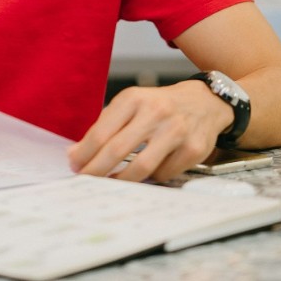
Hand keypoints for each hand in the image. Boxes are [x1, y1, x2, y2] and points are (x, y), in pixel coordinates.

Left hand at [67, 81, 232, 182]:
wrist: (205, 101)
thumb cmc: (161, 106)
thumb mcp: (133, 104)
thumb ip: (107, 126)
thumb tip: (77, 154)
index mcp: (135, 98)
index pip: (102, 131)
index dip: (85, 153)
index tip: (74, 164)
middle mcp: (156, 113)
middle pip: (117, 150)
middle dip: (96, 170)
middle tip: (85, 179)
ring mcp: (176, 131)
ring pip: (141, 168)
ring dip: (122, 180)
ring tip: (112, 181)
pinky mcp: (193, 149)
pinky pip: (163, 174)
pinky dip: (151, 177)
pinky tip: (148, 170)